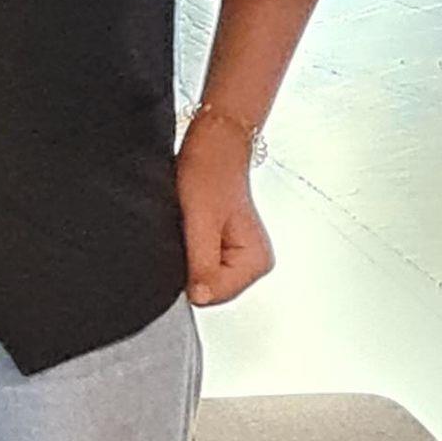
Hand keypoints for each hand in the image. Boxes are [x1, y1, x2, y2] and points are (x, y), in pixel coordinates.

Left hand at [177, 117, 273, 305]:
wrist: (212, 143)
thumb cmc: (210, 171)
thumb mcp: (201, 220)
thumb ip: (203, 263)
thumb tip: (201, 297)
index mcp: (256, 261)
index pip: (214, 295)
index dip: (191, 274)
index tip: (188, 242)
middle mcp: (251, 263)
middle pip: (207, 288)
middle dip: (189, 265)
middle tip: (188, 231)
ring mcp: (236, 256)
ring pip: (199, 276)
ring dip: (186, 255)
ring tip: (190, 225)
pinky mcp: (221, 247)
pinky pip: (196, 262)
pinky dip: (185, 249)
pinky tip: (186, 229)